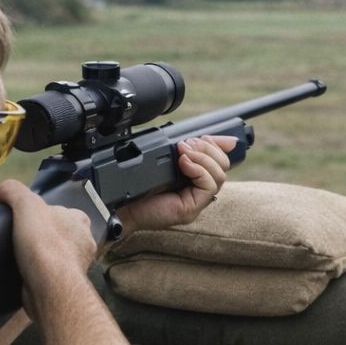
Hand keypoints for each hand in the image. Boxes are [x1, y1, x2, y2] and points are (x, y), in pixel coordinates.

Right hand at [0, 179, 98, 320]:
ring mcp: (76, 265)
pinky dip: (38, 274)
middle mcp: (82, 241)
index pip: (58, 210)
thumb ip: (13, 191)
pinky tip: (23, 272)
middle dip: (40, 236)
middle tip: (18, 238)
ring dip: (39, 256)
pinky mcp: (65, 284)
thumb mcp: (26, 204)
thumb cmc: (44, 243)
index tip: (21, 219)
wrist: (50, 287)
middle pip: (56, 232)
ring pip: (54, 254)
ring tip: (18, 256)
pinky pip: (50, 274)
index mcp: (79, 220)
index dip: (39, 213)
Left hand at [116, 134, 236, 234]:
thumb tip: (212, 138)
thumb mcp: (165, 159)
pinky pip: (209, 186)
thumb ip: (185, 149)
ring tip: (183, 152)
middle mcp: (198, 190)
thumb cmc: (139, 185)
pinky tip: (183, 164)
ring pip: (219, 176)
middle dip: (208, 148)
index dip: (218, 145)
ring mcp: (197, 201)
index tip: (204, 136)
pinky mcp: (192, 208)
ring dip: (203, 158)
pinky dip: (199, 170)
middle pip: (223, 166)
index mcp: (194, 177)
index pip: (220, 159)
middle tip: (187, 144)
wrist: (122, 204)